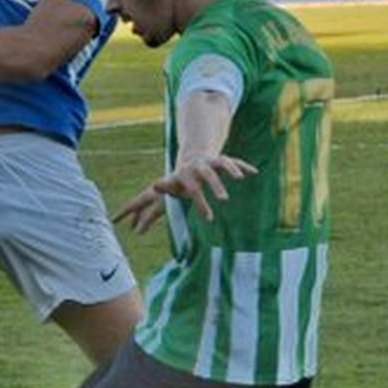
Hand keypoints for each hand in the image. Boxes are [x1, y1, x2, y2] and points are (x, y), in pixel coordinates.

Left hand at [113, 154, 257, 233]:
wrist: (194, 157)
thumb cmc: (179, 183)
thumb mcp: (165, 196)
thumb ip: (149, 212)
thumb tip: (133, 231)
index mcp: (178, 179)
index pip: (171, 187)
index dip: (167, 191)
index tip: (158, 191)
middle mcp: (193, 170)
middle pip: (197, 184)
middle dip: (203, 199)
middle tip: (210, 215)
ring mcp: (208, 164)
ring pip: (217, 169)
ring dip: (225, 178)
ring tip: (235, 185)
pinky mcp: (222, 160)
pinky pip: (233, 162)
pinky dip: (242, 167)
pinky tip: (254, 173)